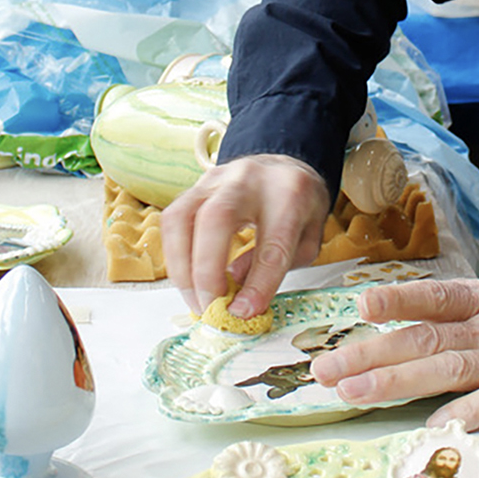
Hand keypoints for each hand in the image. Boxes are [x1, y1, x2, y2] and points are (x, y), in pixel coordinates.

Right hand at [160, 154, 331, 319]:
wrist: (284, 165)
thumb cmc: (297, 207)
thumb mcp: (307, 239)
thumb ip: (278, 265)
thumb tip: (238, 294)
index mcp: (290, 195)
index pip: (273, 243)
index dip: (258, 282)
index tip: (244, 312)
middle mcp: (249, 180)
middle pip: (217, 219)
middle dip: (206, 271)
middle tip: (209, 307)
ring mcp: (216, 179)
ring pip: (182, 217)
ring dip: (181, 266)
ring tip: (194, 299)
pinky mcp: (194, 186)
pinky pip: (171, 219)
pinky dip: (174, 254)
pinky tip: (185, 278)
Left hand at [311, 277, 478, 428]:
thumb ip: (472, 318)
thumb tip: (418, 330)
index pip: (435, 297)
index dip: (396, 300)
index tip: (358, 307)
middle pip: (424, 338)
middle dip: (370, 354)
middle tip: (325, 371)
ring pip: (449, 367)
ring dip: (398, 381)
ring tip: (356, 393)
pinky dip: (469, 413)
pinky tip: (439, 428)